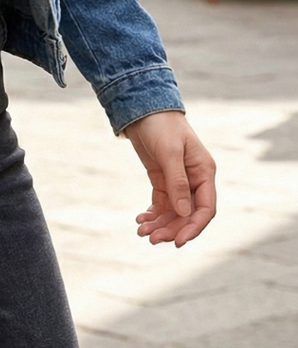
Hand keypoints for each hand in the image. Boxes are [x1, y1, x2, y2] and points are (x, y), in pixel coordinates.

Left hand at [123, 111, 215, 246]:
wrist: (142, 106)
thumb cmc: (161, 125)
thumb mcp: (169, 152)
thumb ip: (177, 182)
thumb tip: (184, 213)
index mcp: (204, 172)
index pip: (205, 208)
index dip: (193, 227)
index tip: (177, 241)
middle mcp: (194, 179)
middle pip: (187, 214)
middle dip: (172, 228)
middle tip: (152, 238)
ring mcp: (178, 180)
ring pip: (173, 211)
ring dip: (160, 223)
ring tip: (142, 231)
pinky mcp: (162, 178)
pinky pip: (161, 202)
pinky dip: (153, 213)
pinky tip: (142, 219)